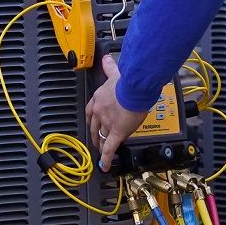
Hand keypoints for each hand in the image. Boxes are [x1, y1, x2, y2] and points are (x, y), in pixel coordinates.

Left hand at [85, 55, 146, 170]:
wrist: (134, 88)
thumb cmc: (127, 81)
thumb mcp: (115, 73)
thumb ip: (110, 67)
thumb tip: (106, 58)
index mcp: (99, 98)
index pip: (91, 111)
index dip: (92, 119)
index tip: (93, 122)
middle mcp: (100, 111)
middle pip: (94, 126)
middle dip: (94, 134)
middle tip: (96, 140)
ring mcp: (107, 123)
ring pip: (101, 137)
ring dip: (100, 145)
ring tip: (100, 152)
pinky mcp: (117, 132)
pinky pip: (110, 148)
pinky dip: (106, 158)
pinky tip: (104, 166)